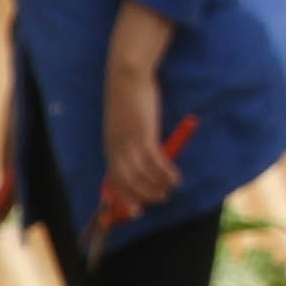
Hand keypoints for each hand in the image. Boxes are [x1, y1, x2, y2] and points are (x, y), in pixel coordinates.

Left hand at [91, 8, 180, 238]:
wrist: (126, 74)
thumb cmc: (129, 97)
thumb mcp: (127, 123)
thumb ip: (131, 141)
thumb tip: (144, 158)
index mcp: (110, 147)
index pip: (114, 180)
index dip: (124, 198)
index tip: (135, 211)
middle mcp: (116, 148)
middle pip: (127, 183)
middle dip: (144, 196)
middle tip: (160, 200)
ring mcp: (128, 142)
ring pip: (142, 176)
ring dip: (158, 187)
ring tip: (171, 190)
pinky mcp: (143, 134)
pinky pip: (155, 162)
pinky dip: (166, 173)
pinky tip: (175, 177)